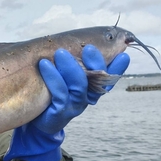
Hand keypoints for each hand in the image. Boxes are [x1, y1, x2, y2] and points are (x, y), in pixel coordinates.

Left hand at [4, 45, 129, 160]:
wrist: (37, 120)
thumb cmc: (51, 92)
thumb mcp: (64, 75)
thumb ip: (74, 62)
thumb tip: (79, 40)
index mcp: (91, 88)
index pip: (109, 77)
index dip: (117, 68)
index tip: (123, 54)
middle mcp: (86, 97)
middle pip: (98, 81)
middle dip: (96, 63)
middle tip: (88, 48)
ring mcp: (74, 106)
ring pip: (79, 86)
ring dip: (71, 68)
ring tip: (61, 53)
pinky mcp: (60, 112)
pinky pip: (60, 93)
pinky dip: (53, 77)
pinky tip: (45, 65)